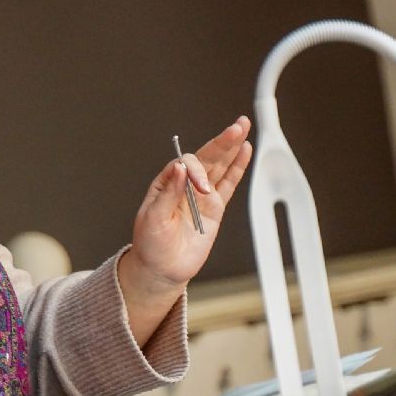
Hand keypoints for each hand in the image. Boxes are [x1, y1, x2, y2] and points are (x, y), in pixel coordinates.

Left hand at [118, 117, 252, 343]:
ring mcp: (201, 195)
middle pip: (206, 158)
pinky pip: (229, 184)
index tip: (201, 187)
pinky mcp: (214, 208)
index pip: (185, 165)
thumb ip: (168, 194)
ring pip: (220, 166)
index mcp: (166, 183)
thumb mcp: (153, 219)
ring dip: (231, 148)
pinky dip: (237, 168)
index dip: (196, 171)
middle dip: (221, 142)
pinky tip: (244, 151)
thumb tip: (178, 168)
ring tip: (242, 128)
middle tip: (237, 126)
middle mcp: (184, 185)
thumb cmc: (151, 244)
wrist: (162, 269)